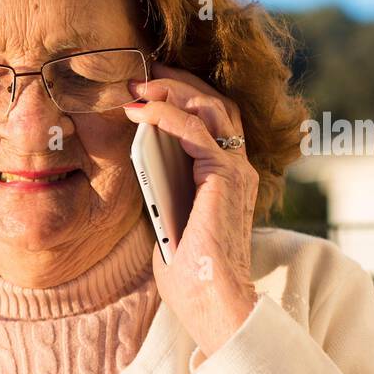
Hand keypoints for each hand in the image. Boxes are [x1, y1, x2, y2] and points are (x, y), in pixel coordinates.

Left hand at [124, 63, 258, 358]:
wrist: (211, 299)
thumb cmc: (188, 272)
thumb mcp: (167, 219)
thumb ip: (162, 189)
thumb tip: (138, 163)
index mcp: (225, 176)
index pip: (211, 120)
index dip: (180, 97)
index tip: (144, 88)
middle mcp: (236, 167)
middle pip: (213, 103)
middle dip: (176, 82)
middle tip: (140, 74)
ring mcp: (235, 168)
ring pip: (208, 107)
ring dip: (171, 90)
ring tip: (137, 85)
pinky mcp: (224, 175)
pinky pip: (194, 130)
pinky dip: (165, 114)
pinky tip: (139, 110)